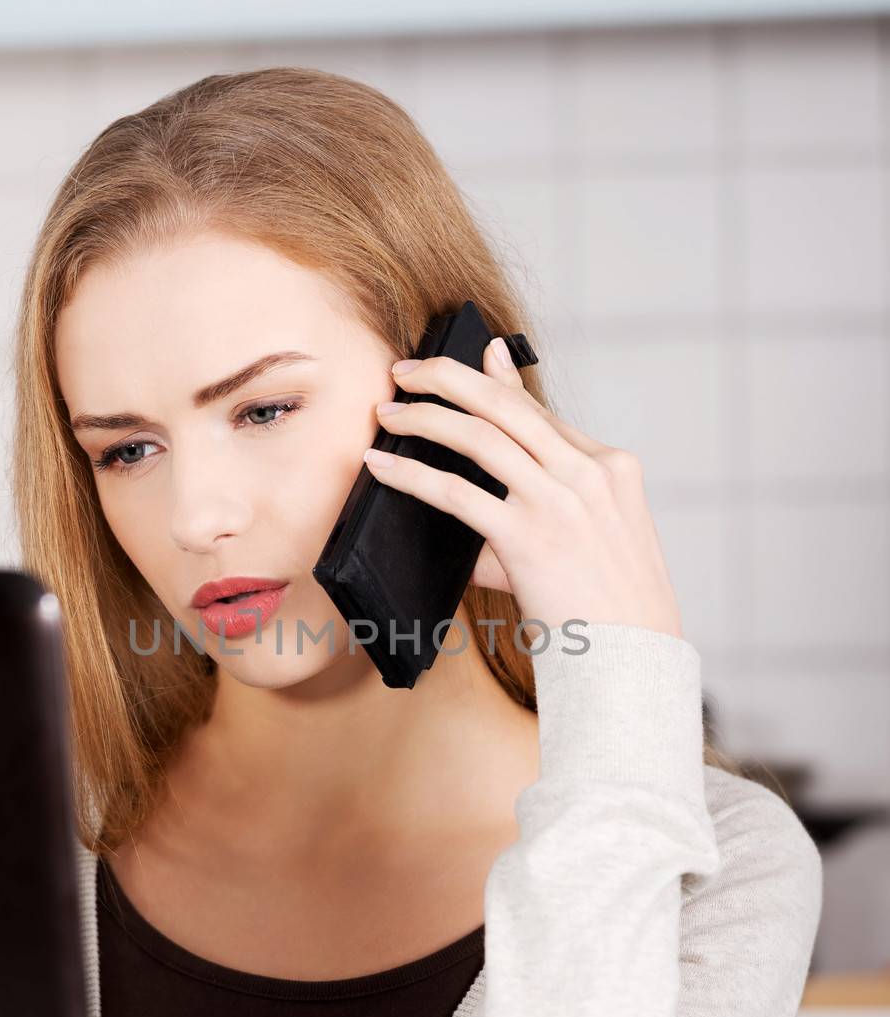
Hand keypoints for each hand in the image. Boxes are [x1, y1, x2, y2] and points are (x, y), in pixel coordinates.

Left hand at [365, 338, 683, 640]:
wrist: (633, 661)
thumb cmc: (611, 612)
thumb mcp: (596, 544)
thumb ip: (543, 511)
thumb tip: (472, 499)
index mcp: (612, 468)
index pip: (541, 412)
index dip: (497, 382)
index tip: (470, 356)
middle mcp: (589, 473)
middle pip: (507, 407)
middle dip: (449, 378)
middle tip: (407, 370)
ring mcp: (561, 502)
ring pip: (479, 437)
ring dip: (424, 418)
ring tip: (388, 413)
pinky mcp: (529, 537)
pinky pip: (456, 493)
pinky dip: (412, 475)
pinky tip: (383, 467)